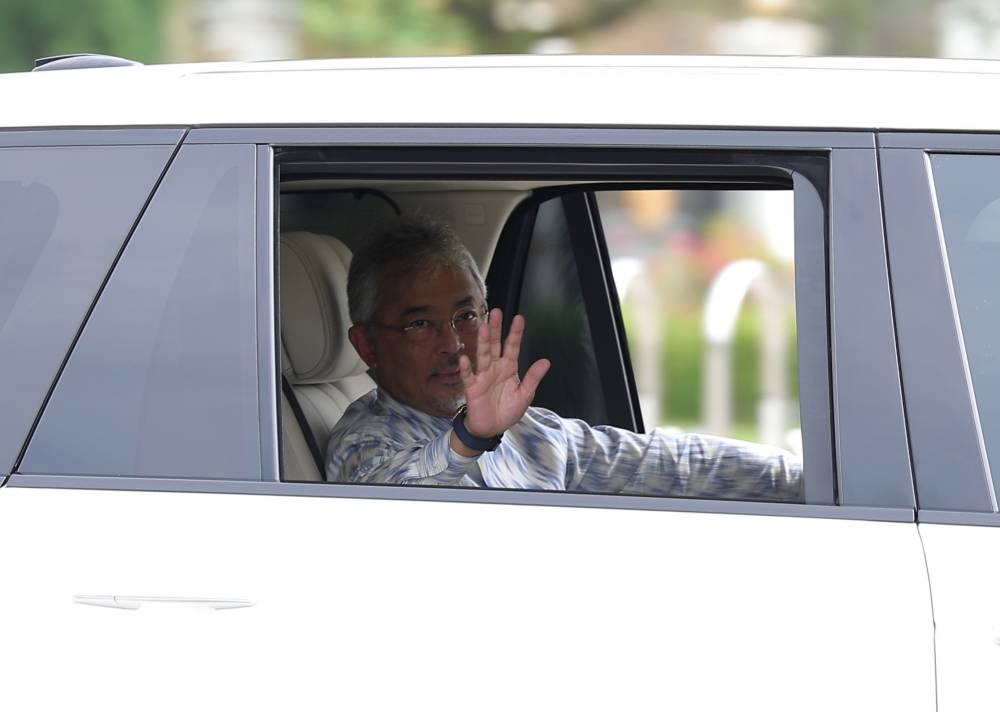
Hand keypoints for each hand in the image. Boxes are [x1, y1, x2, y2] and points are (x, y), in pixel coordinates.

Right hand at [458, 308, 549, 438]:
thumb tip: (546, 361)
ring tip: (482, 327)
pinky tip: (465, 358)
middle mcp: (495, 368)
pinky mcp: (473, 388)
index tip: (519, 318)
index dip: (515, 333)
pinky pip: (469, 376)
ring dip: (482, 342)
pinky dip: (467, 367)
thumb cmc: (507, 411)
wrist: (491, 429)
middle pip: (495, 345)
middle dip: (495, 329)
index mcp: (509, 368)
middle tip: (496, 312)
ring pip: (483, 355)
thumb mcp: (525, 394)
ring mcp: (483, 376)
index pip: (512, 346)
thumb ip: (533, 377)